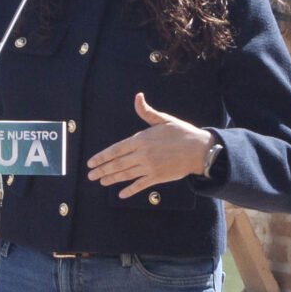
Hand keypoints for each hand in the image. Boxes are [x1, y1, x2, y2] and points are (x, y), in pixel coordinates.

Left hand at [85, 93, 211, 197]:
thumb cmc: (182, 133)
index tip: (91, 162)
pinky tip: (121, 194)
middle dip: (102, 170)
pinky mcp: (158, 177)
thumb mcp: (163, 119)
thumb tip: (138, 97)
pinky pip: (140, 185)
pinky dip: (130, 190)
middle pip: (118, 164)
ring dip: (112, 179)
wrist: (200, 150)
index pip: (116, 149)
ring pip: (126, 174)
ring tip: (101, 182)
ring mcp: (150, 167)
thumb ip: (147, 112)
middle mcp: (143, 154)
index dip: (102, 157)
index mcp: (142, 140)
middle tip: (90, 175)